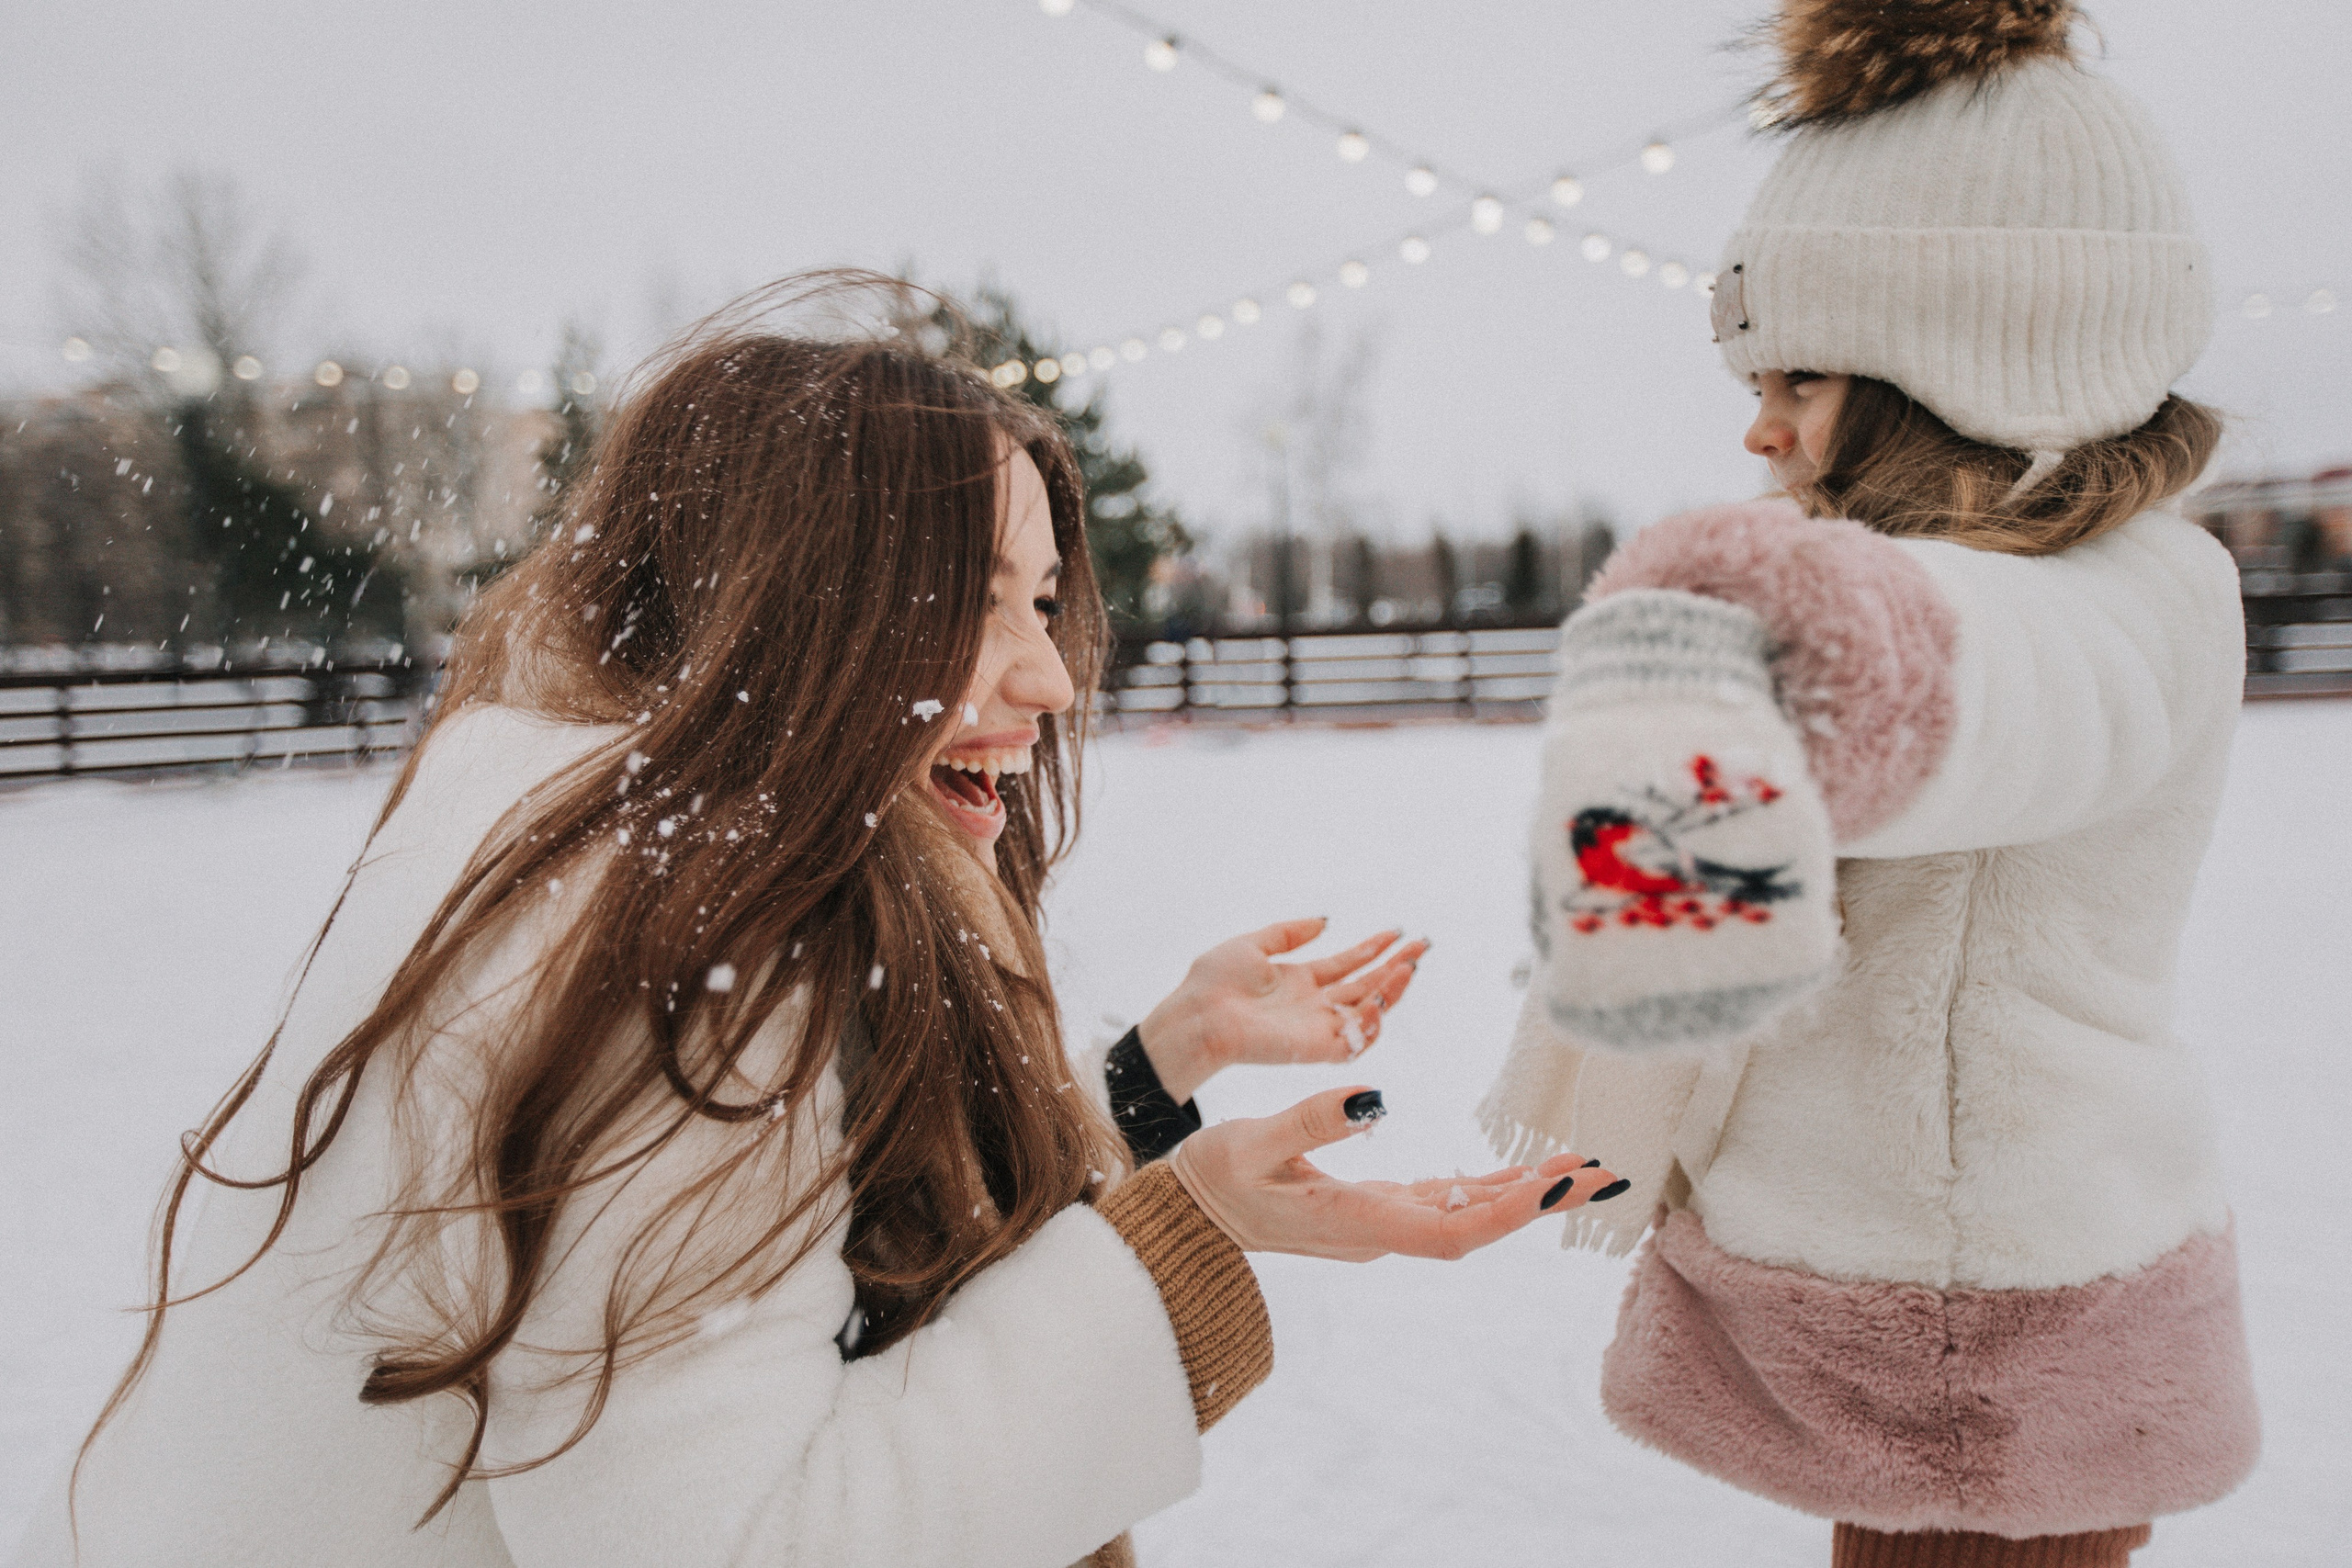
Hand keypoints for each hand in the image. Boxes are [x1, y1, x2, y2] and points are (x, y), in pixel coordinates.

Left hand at [1137, 918, 1426, 1103]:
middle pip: (1365, 985)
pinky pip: (1355, 1041)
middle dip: (1395, 965)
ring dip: (1392, 990)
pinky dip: (1372, 1022)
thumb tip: (1326, 921)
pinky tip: (1381, 997)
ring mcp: (1316, 1027)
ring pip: (1367, 1010)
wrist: (1198, 1015)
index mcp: (1299, 981)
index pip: (1347, 965)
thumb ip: (1289, 932)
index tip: (1397, 931)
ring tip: (1410, 966)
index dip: (1372, 948)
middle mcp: (1313, 1006)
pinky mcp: (1315, 1048)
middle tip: (1422, 945)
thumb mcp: (1253, 944)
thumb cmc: (1213, 982)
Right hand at [1168, 1085, 1621, 1260]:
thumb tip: (1376, 1098)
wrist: (1189, 1220)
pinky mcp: (1375, 1209)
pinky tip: (1520, 1173)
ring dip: (1524, 1193)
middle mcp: (1379, 1230)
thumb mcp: (1248, 1142)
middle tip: (1603, 1171)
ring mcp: (1380, 1224)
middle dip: (1541, 1201)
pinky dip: (1489, 1187)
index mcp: (1355, 1220)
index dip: (1510, 1213)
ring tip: (1580, 1166)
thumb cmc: (1212, 1181)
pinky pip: (1446, 1203)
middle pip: (1477, 1224)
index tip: (1557, 1188)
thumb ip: (1310, 1120)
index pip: (1452, 1230)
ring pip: (1468, 1215)